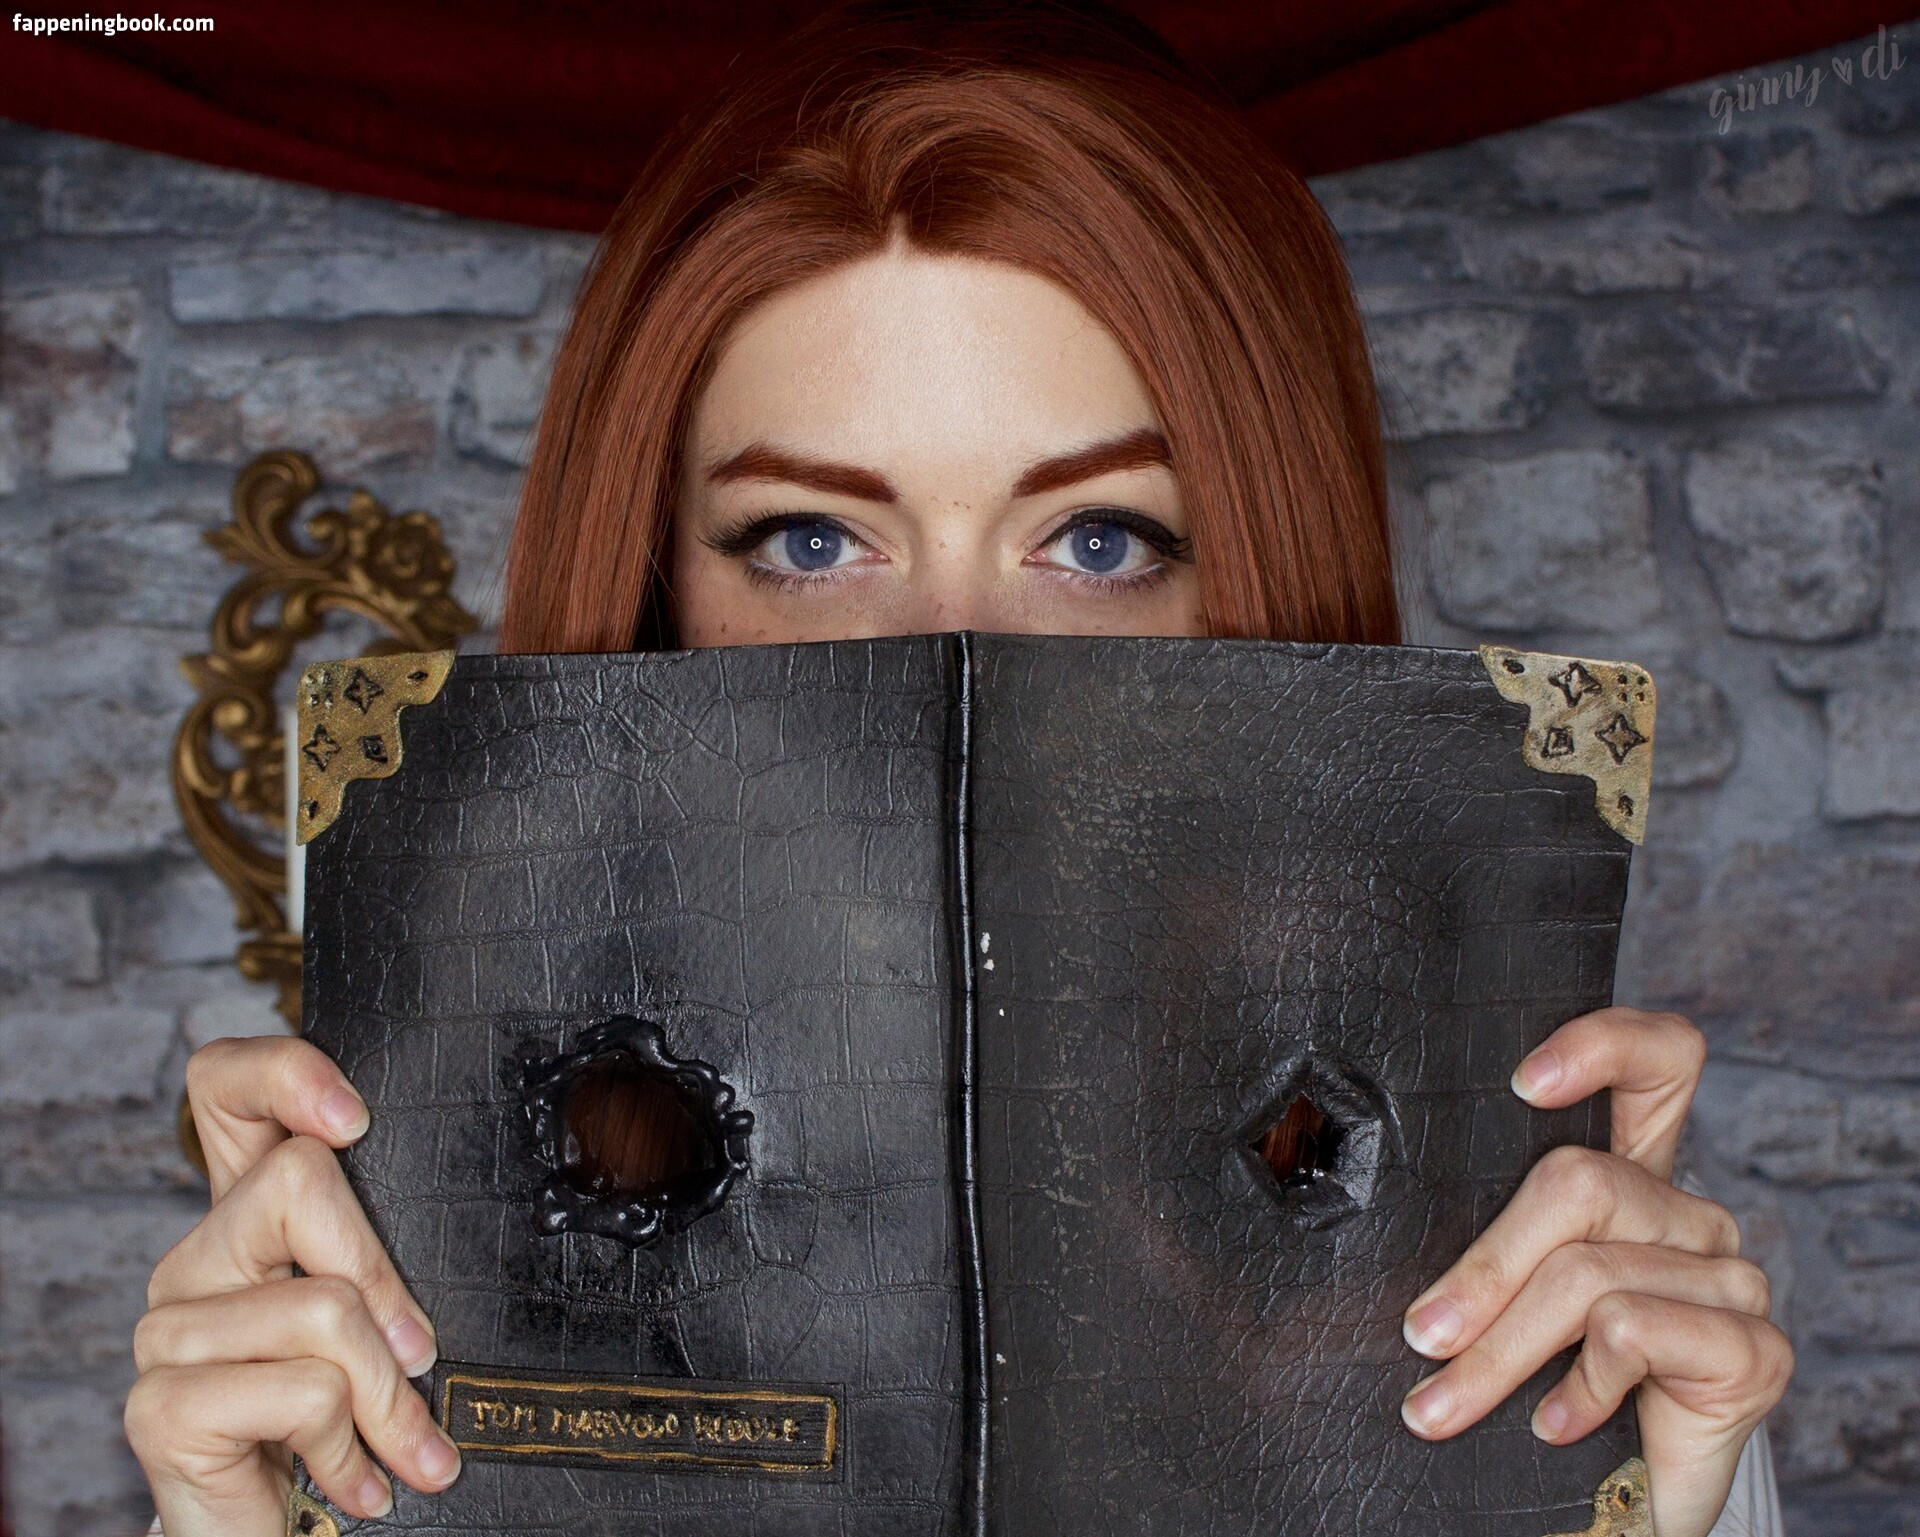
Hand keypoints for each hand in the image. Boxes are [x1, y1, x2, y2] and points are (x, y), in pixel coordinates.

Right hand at [125, 1037, 462, 1536]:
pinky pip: (302, 1389)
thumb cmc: (358, 1419)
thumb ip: (401, 1253)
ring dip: (388, 1395)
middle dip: (389, 1281)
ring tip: (398, 1446)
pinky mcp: (161, 1404)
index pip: (225, 1084)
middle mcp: (198, 1254)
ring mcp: (168, 1327)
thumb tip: (497, 1207)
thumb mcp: (394, 1317)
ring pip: (323, 1304)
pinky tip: (354, 1481)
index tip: (356, 1118)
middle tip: (422, 1357)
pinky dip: (350, 1446)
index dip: (285, 1071)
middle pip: (302, 1179)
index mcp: (250, 1213)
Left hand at [1396, 1007, 1791, 1536]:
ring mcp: (1727, 1278)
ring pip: (1589, 1274)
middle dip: (1481, 1271)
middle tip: (1419, 1338)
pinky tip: (1555, 1422)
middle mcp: (1685, 1212)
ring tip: (1442, 1406)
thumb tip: (1354, 1210)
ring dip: (1498, 1350)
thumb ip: (1464, 1236)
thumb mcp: (1485, 1296)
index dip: (1602, 1044)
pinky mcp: (1754, 1352)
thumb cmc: (1529, 1387)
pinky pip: (1636, 1333)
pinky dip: (1578, 1384)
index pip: (1659, 1061)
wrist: (1600, 1511)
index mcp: (1628, 1174)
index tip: (1521, 1082)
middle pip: (1579, 1183)